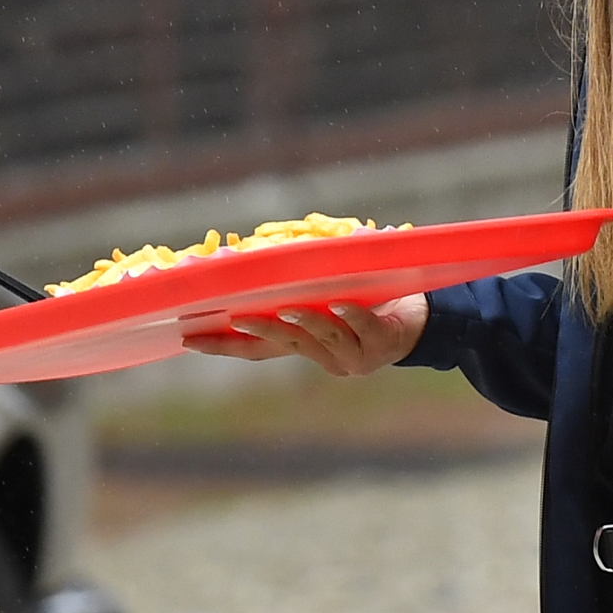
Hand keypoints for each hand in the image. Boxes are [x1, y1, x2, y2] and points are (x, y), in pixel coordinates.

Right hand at [184, 293, 426, 374]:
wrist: (423, 321)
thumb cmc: (368, 299)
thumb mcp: (326, 292)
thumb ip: (295, 284)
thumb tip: (252, 253)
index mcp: (306, 346)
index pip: (255, 351)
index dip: (222, 346)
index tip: (188, 338)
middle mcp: (325, 358)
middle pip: (283, 345)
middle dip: (258, 331)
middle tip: (234, 317)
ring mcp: (352, 356)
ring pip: (320, 338)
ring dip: (302, 323)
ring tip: (287, 308)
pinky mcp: (380, 346)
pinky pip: (361, 328)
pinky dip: (349, 315)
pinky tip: (339, 305)